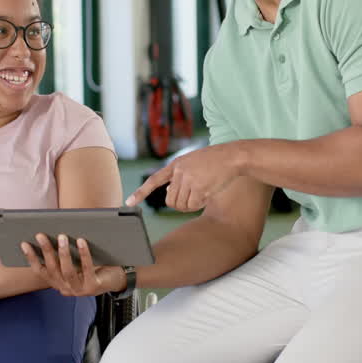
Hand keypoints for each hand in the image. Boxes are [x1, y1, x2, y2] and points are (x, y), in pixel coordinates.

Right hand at [23, 234, 124, 297]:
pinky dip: (83, 254)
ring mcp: (79, 290)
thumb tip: (53, 233)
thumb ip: (63, 254)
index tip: (24, 243)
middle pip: (52, 269)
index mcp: (58, 283)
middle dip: (46, 251)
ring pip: (67, 271)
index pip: (40, 271)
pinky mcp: (93, 287)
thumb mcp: (75, 262)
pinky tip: (81, 241)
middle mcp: (66, 289)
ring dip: (63, 253)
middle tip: (41, 235)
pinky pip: (86, 268)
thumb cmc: (92, 267)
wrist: (115, 280)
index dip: (31, 258)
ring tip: (62, 236)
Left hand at [127, 142, 245, 211]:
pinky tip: (208, 195)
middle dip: (181, 204)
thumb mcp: (193, 163)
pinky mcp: (199, 187)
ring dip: (191, 205)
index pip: (154, 179)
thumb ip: (179, 177)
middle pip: (170, 201)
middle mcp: (179, 172)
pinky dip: (200, 205)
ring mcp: (188, 179)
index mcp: (176, 164)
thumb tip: (169, 196)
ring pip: (181, 205)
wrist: (233, 156)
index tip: (129, 203)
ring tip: (202, 193)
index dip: (141, 192)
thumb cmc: (215, 161)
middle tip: (194, 198)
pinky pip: (193, 206)